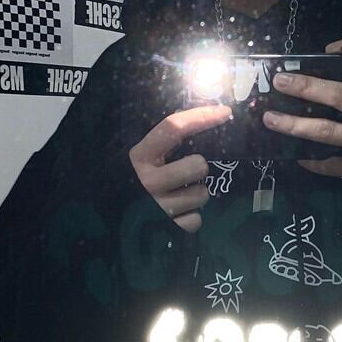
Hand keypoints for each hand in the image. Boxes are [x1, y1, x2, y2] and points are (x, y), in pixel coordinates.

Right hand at [129, 104, 231, 232]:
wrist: (117, 219)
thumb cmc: (135, 183)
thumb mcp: (144, 158)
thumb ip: (165, 142)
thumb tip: (201, 119)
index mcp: (141, 156)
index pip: (173, 128)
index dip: (201, 116)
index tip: (224, 112)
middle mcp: (148, 181)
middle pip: (198, 165)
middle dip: (200, 168)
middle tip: (189, 174)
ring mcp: (158, 206)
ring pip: (202, 195)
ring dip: (197, 195)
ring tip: (182, 196)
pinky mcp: (169, 228)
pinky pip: (196, 220)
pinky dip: (192, 217)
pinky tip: (180, 214)